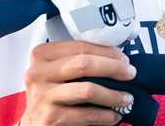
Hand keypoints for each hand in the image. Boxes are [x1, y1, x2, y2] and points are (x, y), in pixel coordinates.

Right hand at [21, 40, 135, 124]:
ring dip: (113, 95)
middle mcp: (38, 74)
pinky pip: (85, 115)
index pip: (80, 47)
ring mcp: (42, 97)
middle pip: (84, 64)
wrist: (33, 125)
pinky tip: (113, 116)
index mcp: (41, 55)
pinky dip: (104, 116)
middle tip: (131, 73)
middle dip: (114, 68)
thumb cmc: (50, 94)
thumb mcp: (57, 72)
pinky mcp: (49, 118)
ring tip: (126, 98)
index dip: (106, 52)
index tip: (124, 58)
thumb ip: (77, 60)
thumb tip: (116, 57)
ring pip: (87, 90)